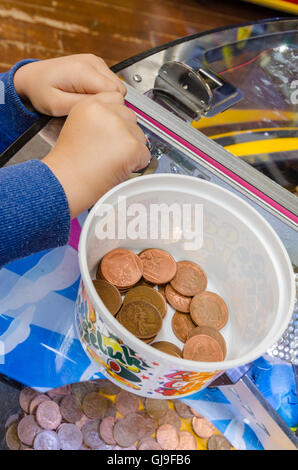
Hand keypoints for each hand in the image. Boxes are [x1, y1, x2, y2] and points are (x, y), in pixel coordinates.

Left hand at [13, 54, 125, 115]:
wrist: (32, 78)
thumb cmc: (40, 91)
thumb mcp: (56, 105)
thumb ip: (82, 106)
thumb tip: (105, 106)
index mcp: (83, 70)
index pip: (115, 93)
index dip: (107, 107)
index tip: (92, 112)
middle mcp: (91, 61)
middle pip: (119, 89)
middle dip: (107, 102)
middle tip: (87, 108)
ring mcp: (95, 61)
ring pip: (117, 86)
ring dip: (105, 97)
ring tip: (85, 101)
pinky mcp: (96, 64)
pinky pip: (111, 83)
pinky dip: (103, 92)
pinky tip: (87, 94)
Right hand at [43, 91, 149, 217]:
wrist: (65, 184)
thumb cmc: (68, 164)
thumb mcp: (76, 128)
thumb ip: (98, 119)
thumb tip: (119, 123)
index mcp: (89, 105)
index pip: (116, 99)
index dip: (117, 118)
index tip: (111, 131)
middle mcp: (105, 112)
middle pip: (130, 116)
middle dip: (125, 134)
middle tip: (110, 151)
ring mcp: (119, 128)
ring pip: (140, 136)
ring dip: (131, 149)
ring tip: (111, 161)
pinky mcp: (131, 146)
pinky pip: (145, 154)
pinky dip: (137, 164)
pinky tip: (119, 168)